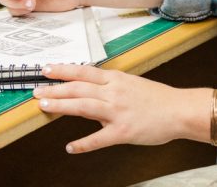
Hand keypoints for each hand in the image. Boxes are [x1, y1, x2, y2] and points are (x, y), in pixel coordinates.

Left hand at [34, 64, 199, 152]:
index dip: (63, 70)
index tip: (46, 69)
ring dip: (62, 106)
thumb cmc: (159, 99)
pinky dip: (84, 144)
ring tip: (44, 106)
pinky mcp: (123, 131)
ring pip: (84, 106)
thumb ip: (111, 88)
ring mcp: (118, 112)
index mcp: (116, 80)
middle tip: (37, 90)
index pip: (84, 72)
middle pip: (79, 87)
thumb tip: (93, 93)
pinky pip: (99, 138)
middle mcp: (114, 93)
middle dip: (55, 88)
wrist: (180, 110)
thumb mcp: (132, 84)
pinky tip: (71, 147)